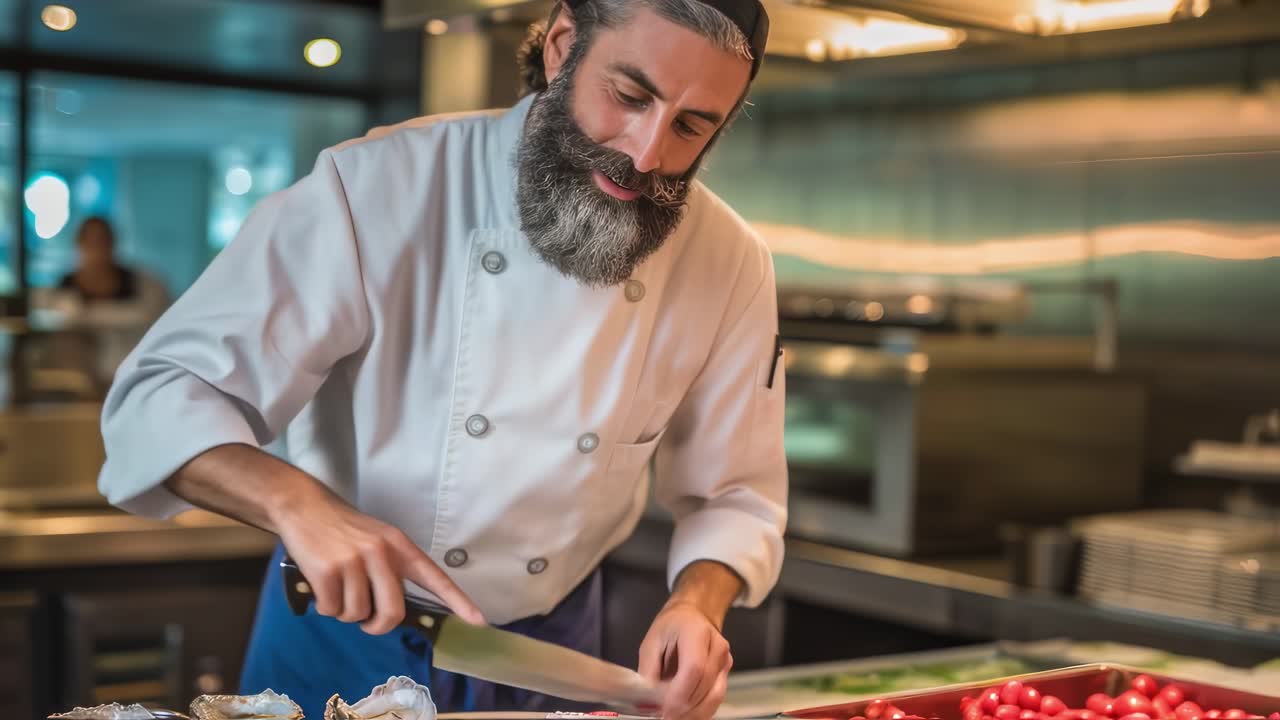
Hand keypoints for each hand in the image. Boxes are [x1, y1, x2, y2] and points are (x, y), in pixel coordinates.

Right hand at [273, 486, 484, 634]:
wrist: (304, 506)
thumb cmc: (343, 529)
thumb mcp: (377, 540)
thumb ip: (390, 570)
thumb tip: (392, 612)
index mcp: (400, 546)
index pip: (434, 577)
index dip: (458, 601)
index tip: (478, 621)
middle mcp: (382, 553)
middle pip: (392, 612)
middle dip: (377, 625)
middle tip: (366, 621)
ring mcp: (355, 561)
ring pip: (357, 614)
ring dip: (345, 612)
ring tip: (338, 588)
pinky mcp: (329, 570)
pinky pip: (332, 610)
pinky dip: (325, 607)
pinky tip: (322, 587)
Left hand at [638, 601, 732, 719]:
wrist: (693, 617)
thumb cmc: (671, 628)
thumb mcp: (651, 643)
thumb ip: (649, 671)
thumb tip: (648, 702)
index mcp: (697, 633)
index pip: (694, 668)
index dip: (680, 694)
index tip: (664, 710)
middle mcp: (717, 647)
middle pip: (705, 687)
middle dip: (684, 708)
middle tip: (664, 716)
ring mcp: (725, 662)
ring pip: (714, 697)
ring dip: (693, 713)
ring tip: (672, 717)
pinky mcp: (726, 674)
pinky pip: (715, 698)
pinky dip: (700, 711)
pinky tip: (684, 714)